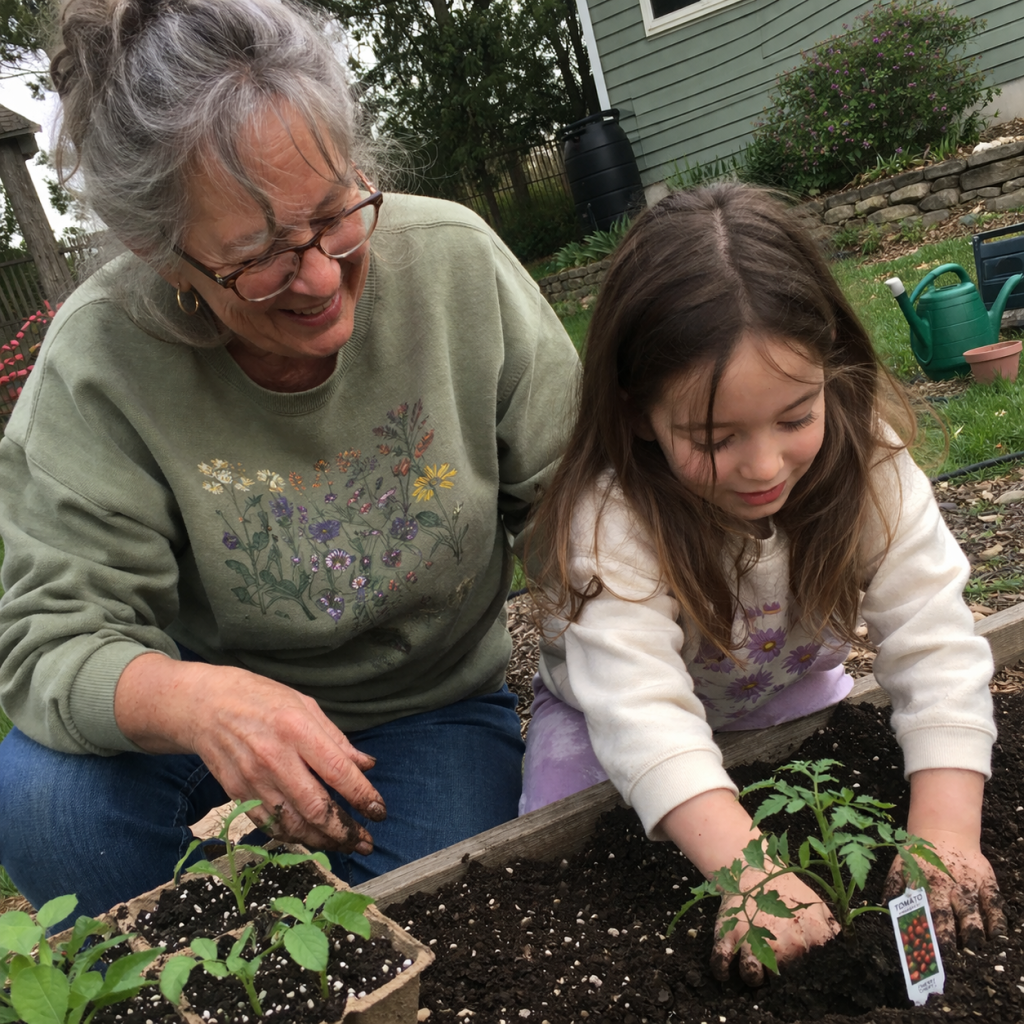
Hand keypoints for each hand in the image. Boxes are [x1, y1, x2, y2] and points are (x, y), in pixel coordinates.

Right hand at [115, 653, 386, 853]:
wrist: (204, 705)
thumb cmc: (261, 699)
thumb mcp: (304, 705)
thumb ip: (336, 739)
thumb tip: (366, 766)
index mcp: (296, 728)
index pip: (338, 771)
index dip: (363, 796)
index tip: (379, 812)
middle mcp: (274, 757)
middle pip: (316, 807)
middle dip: (345, 830)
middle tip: (366, 841)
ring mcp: (253, 779)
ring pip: (293, 824)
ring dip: (322, 841)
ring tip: (344, 845)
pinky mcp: (237, 793)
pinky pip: (269, 825)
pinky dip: (293, 837)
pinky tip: (310, 839)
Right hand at [712, 870, 838, 985]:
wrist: (753, 868)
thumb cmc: (788, 890)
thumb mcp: (818, 905)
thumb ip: (834, 931)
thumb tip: (848, 953)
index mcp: (808, 937)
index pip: (816, 973)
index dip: (810, 976)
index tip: (804, 972)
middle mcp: (782, 944)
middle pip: (782, 981)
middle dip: (780, 977)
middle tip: (777, 964)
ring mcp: (751, 940)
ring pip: (752, 977)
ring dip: (753, 976)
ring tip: (755, 968)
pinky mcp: (726, 935)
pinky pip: (720, 963)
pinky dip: (722, 971)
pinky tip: (727, 970)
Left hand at [883, 839, 1005, 952]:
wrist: (944, 831)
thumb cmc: (919, 856)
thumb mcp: (900, 867)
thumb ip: (892, 887)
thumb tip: (883, 909)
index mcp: (922, 885)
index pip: (921, 914)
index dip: (922, 933)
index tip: (924, 950)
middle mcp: (946, 887)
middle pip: (947, 918)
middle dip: (947, 938)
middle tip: (949, 954)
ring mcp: (968, 885)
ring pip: (971, 914)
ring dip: (971, 933)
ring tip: (971, 946)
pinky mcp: (986, 882)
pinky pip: (994, 904)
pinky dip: (996, 921)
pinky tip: (994, 934)